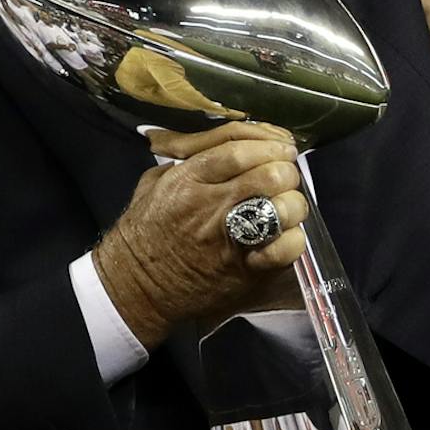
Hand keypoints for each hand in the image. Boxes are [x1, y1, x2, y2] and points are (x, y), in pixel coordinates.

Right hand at [91, 120, 306, 346]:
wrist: (136, 287)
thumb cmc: (144, 233)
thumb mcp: (153, 184)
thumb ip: (187, 160)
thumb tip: (225, 145)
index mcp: (188, 179)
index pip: (238, 149)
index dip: (267, 142)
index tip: (281, 146)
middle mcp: (211, 204)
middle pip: (269, 174)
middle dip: (286, 170)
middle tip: (285, 176)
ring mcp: (230, 238)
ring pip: (284, 207)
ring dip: (293, 203)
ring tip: (286, 205)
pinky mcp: (244, 269)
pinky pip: (285, 247)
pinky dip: (293, 239)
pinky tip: (285, 236)